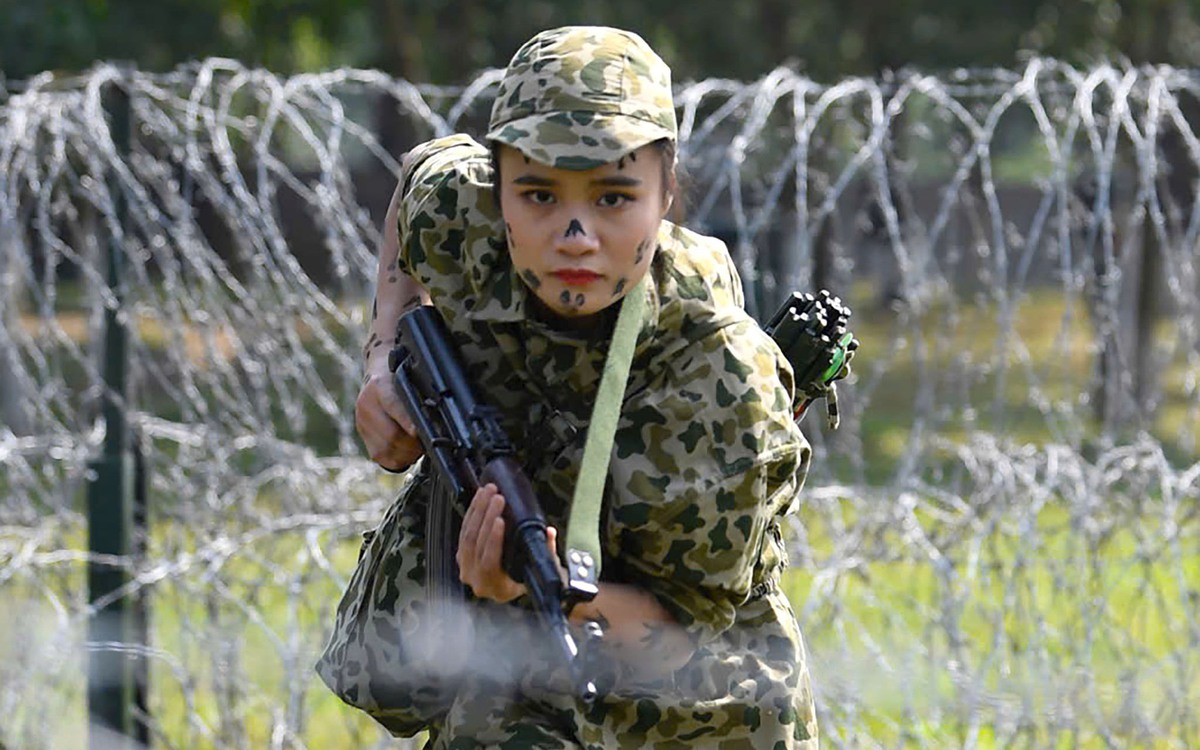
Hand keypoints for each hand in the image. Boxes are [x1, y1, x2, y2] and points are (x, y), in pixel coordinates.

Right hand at [355, 362, 422, 470]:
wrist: (378, 373)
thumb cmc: (399, 376)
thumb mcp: (409, 378)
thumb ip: (418, 396)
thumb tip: (435, 419)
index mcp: (379, 385)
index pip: (393, 406)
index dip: (407, 422)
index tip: (418, 433)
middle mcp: (367, 404)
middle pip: (391, 435)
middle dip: (412, 444)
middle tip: (426, 444)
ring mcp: (362, 421)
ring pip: (385, 449)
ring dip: (406, 454)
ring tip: (418, 449)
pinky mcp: (362, 434)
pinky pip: (380, 456)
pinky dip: (397, 459)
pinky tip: (407, 453)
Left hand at [457, 483, 560, 602]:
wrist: (507, 588)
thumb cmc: (524, 581)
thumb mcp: (538, 570)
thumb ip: (546, 552)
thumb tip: (549, 532)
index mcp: (496, 587)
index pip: (489, 563)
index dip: (493, 540)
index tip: (500, 520)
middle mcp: (476, 579)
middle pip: (475, 544)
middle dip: (486, 516)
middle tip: (497, 498)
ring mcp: (466, 567)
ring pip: (467, 534)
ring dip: (478, 510)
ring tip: (489, 492)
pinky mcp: (461, 554)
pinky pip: (464, 530)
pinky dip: (473, 511)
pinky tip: (480, 498)